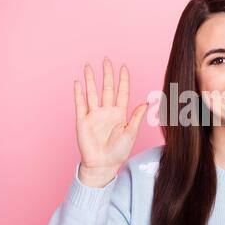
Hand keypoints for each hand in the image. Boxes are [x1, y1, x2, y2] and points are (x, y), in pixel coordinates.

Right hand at [73, 57, 147, 186]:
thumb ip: (136, 117)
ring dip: (90, 79)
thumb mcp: (131, 133)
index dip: (123, 80)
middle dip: (107, 74)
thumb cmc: (119, 152)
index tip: (123, 67)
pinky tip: (78, 82)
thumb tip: (145, 103)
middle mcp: (107, 112)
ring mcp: (94, 115)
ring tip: (89, 66)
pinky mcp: (83, 121)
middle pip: (107, 88)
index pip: (122, 92)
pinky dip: (79, 93)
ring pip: (92, 93)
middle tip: (106, 60)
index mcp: (120, 114)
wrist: (103, 165)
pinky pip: (80, 104)